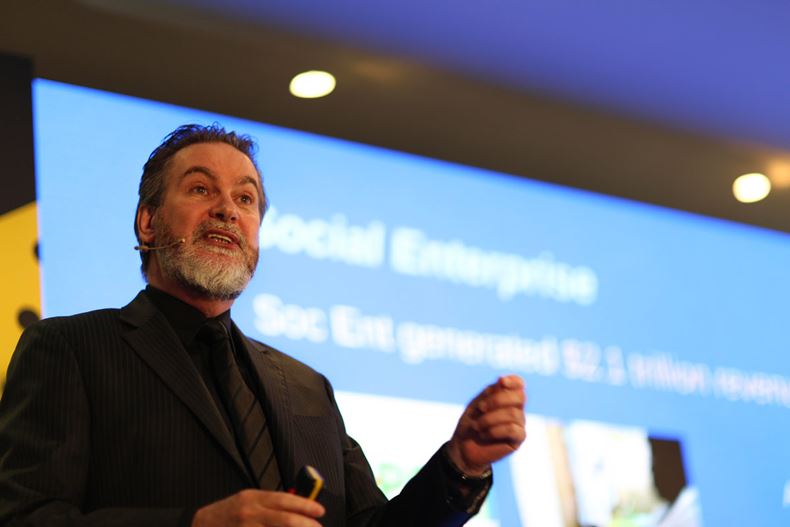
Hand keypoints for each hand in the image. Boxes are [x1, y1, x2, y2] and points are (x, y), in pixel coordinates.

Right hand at [192, 489, 324, 526]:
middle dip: (306, 525)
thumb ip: (271, 504)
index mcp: (253, 498)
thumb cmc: (227, 513)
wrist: (200, 525)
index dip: (305, 505)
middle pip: (285, 519)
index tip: (319, 511)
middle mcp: (249, 513)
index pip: (284, 499)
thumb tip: (299, 506)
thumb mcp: (248, 501)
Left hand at [447, 375, 525, 475]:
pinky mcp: (518, 439)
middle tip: (480, 408)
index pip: (519, 385)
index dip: (514, 380)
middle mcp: (516, 409)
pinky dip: (494, 430)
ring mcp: (519, 424)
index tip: (500, 381)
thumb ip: (490, 393)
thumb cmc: (470, 424)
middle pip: (519, 397)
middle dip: (497, 400)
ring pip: (513, 414)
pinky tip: (483, 435)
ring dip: (490, 419)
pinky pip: (512, 429)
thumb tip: (502, 381)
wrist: (464, 447)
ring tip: (477, 426)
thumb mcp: (477, 404)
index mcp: (506, 398)